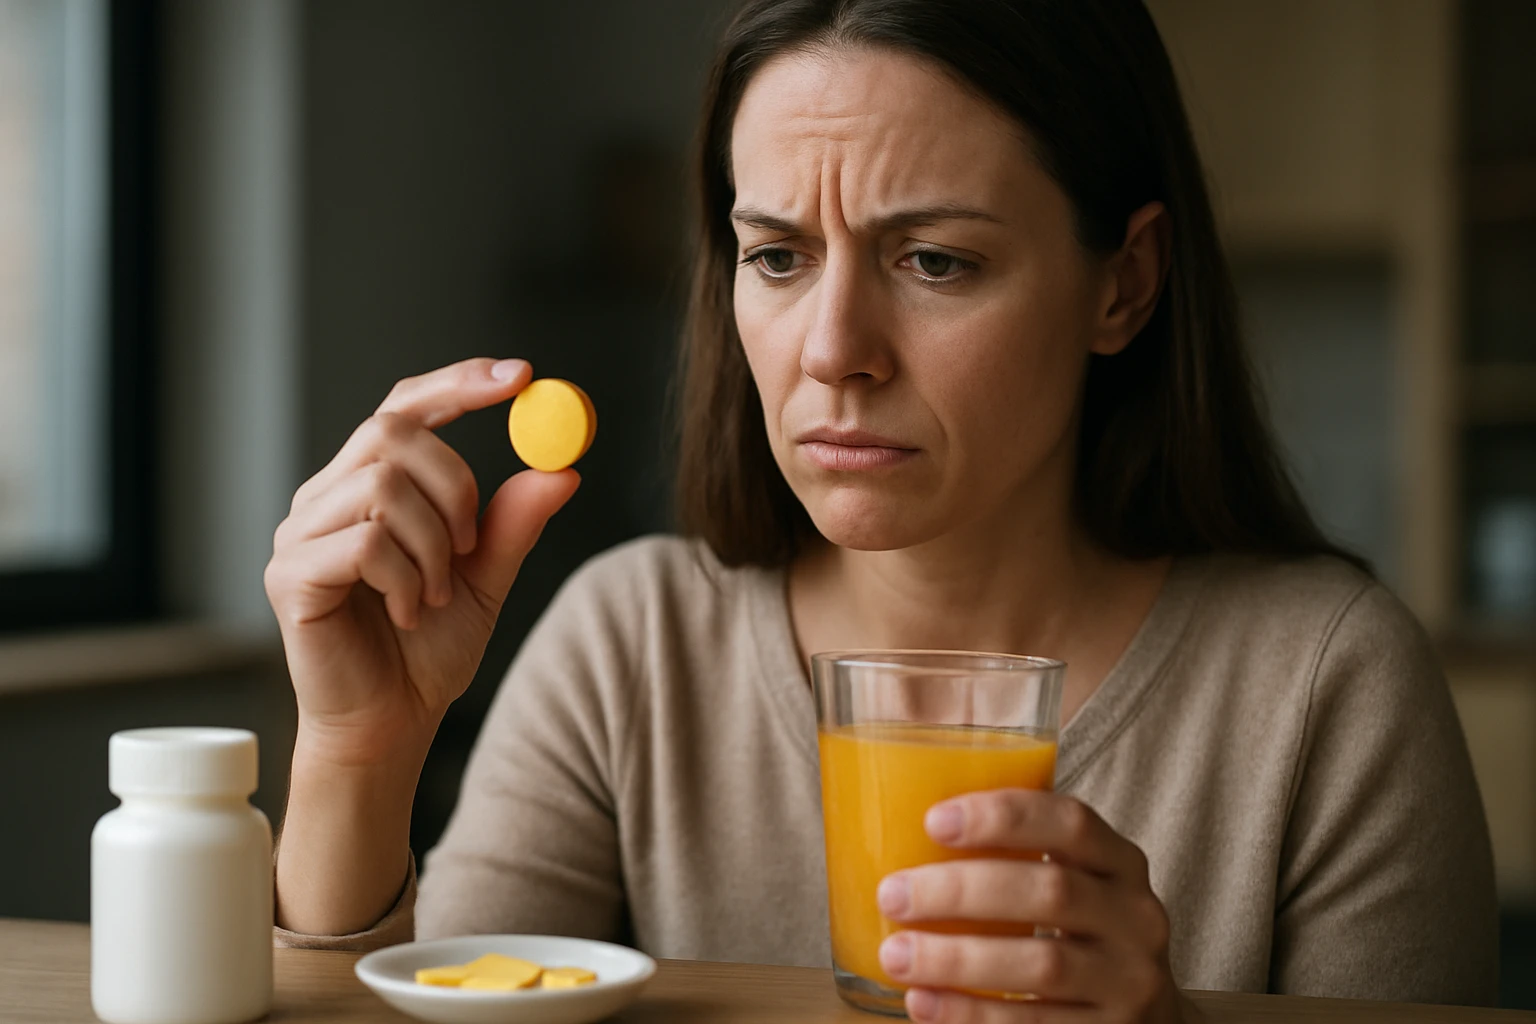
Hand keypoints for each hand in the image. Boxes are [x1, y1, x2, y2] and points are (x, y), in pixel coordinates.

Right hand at [263, 357, 579, 766]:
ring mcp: (300, 533)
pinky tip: (409, 613)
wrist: (391, 725)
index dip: (458, 383)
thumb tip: (561, 469)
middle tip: (472, 543)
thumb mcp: (486, 578)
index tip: (520, 376)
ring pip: (382, 486)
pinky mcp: (290, 575)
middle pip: (392, 432)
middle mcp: (325, 497)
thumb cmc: (427, 651)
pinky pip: (365, 541)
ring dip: (433, 544)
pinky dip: (407, 578)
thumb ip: (513, 523)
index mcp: (367, 484)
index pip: (404, 406)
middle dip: (454, 484)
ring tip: (435, 594)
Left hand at [875, 790, 1196, 1023]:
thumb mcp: (1074, 887)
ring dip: (957, 958)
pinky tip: (923, 1001)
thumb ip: (1018, 860)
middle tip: (892, 894)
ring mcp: (1130, 983)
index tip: (933, 820)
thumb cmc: (1082, 937)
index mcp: (1121, 863)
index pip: (1071, 822)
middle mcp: (1136, 918)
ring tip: (896, 954)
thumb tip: (901, 828)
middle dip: (961, 890)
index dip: (1004, 816)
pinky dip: (970, 1014)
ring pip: (1042, 964)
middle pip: (1049, 891)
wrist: (1143, 1020)